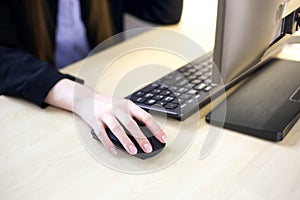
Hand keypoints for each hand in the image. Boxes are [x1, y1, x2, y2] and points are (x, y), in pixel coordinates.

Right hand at [45, 79, 167, 155]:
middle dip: (141, 137)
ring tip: (133, 151)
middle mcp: (118, 109)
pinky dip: (108, 144)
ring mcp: (106, 114)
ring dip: (126, 141)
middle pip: (131, 124)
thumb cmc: (107, 104)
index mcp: (128, 105)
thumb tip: (147, 134)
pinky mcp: (95, 121)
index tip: (163, 138)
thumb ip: (133, 117)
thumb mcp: (123, 106)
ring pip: (117, 129)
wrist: (85, 98)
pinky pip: (102, 135)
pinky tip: (114, 151)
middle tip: (148, 148)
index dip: (156, 128)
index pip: (146, 117)